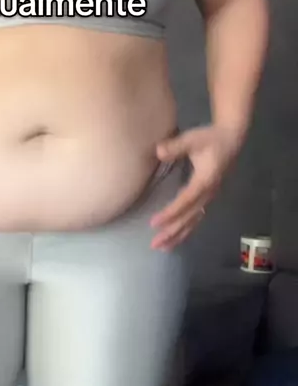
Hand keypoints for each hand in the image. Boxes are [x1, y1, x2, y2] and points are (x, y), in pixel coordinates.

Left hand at [150, 124, 241, 250]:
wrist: (231, 138)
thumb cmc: (211, 138)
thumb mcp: (193, 139)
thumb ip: (176, 146)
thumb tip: (158, 151)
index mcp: (205, 181)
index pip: (185, 201)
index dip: (170, 213)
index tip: (154, 223)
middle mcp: (209, 193)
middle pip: (189, 217)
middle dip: (172, 231)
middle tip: (155, 244)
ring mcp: (210, 197)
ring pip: (194, 221)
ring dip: (179, 234)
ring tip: (163, 247)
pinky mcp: (208, 196)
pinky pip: (196, 217)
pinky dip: (186, 228)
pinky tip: (176, 236)